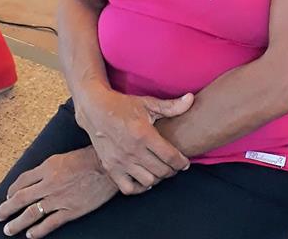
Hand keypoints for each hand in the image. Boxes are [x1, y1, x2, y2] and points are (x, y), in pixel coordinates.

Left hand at [0, 147, 117, 237]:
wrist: (109, 167)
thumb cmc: (90, 158)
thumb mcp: (65, 156)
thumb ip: (49, 167)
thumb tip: (35, 178)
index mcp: (49, 167)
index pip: (22, 181)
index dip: (12, 190)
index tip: (9, 196)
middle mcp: (50, 183)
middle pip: (21, 198)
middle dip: (7, 209)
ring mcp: (59, 199)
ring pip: (31, 213)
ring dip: (17, 223)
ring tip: (9, 229)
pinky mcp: (70, 211)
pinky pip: (49, 224)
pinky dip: (37, 231)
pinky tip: (30, 234)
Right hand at [74, 86, 193, 192]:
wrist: (96, 111)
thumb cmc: (124, 106)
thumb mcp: (148, 103)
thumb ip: (171, 106)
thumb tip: (191, 99)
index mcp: (143, 134)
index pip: (169, 155)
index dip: (181, 162)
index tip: (185, 163)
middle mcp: (132, 150)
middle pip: (161, 171)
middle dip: (172, 170)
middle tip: (174, 166)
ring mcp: (120, 161)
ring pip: (147, 181)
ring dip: (157, 178)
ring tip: (160, 170)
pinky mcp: (110, 168)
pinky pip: (128, 188)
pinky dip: (139, 187)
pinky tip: (145, 178)